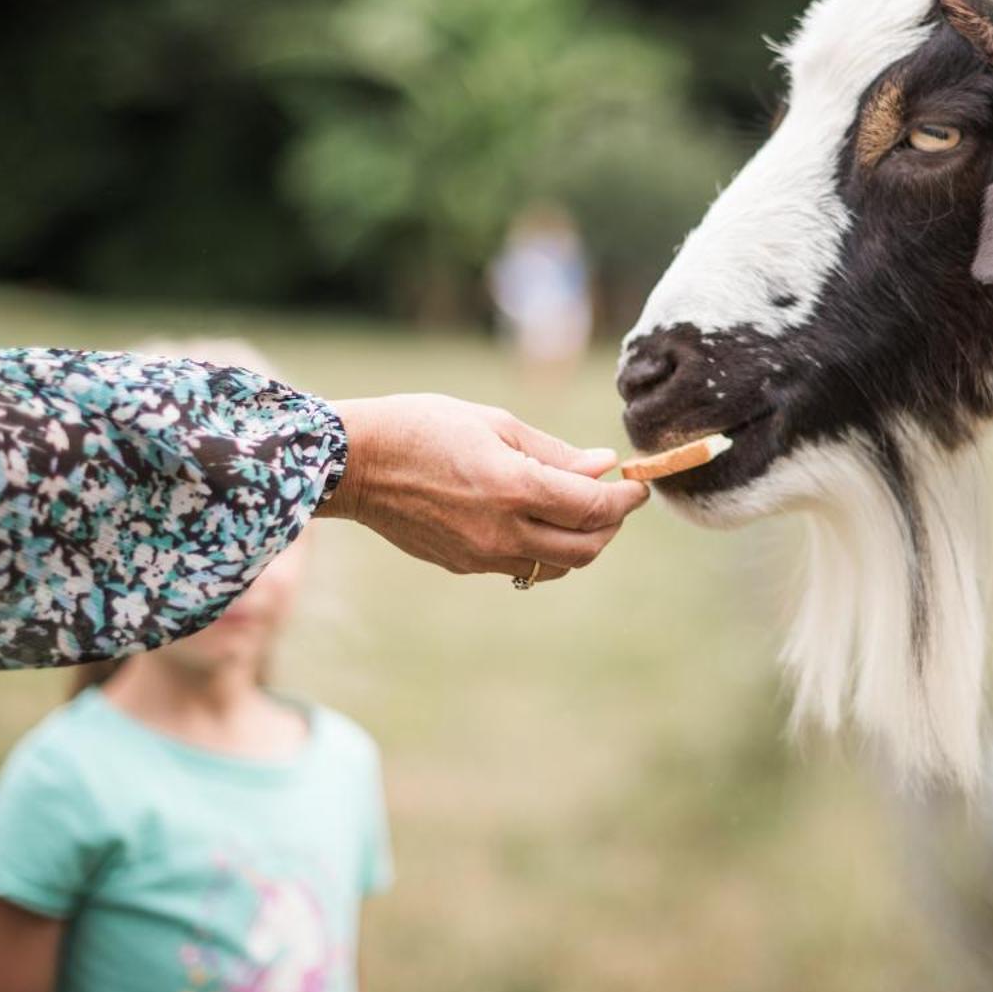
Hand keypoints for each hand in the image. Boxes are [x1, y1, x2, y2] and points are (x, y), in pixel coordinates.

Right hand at [317, 394, 648, 581]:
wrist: (354, 464)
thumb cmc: (422, 427)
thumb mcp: (494, 424)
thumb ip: (554, 452)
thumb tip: (603, 467)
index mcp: (514, 487)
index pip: (594, 507)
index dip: (626, 499)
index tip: (638, 484)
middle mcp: (502, 531)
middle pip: (585, 548)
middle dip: (610, 526)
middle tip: (614, 500)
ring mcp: (481, 556)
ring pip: (556, 566)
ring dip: (580, 542)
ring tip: (579, 511)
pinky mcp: (463, 566)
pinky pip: (521, 568)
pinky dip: (544, 549)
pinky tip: (537, 520)